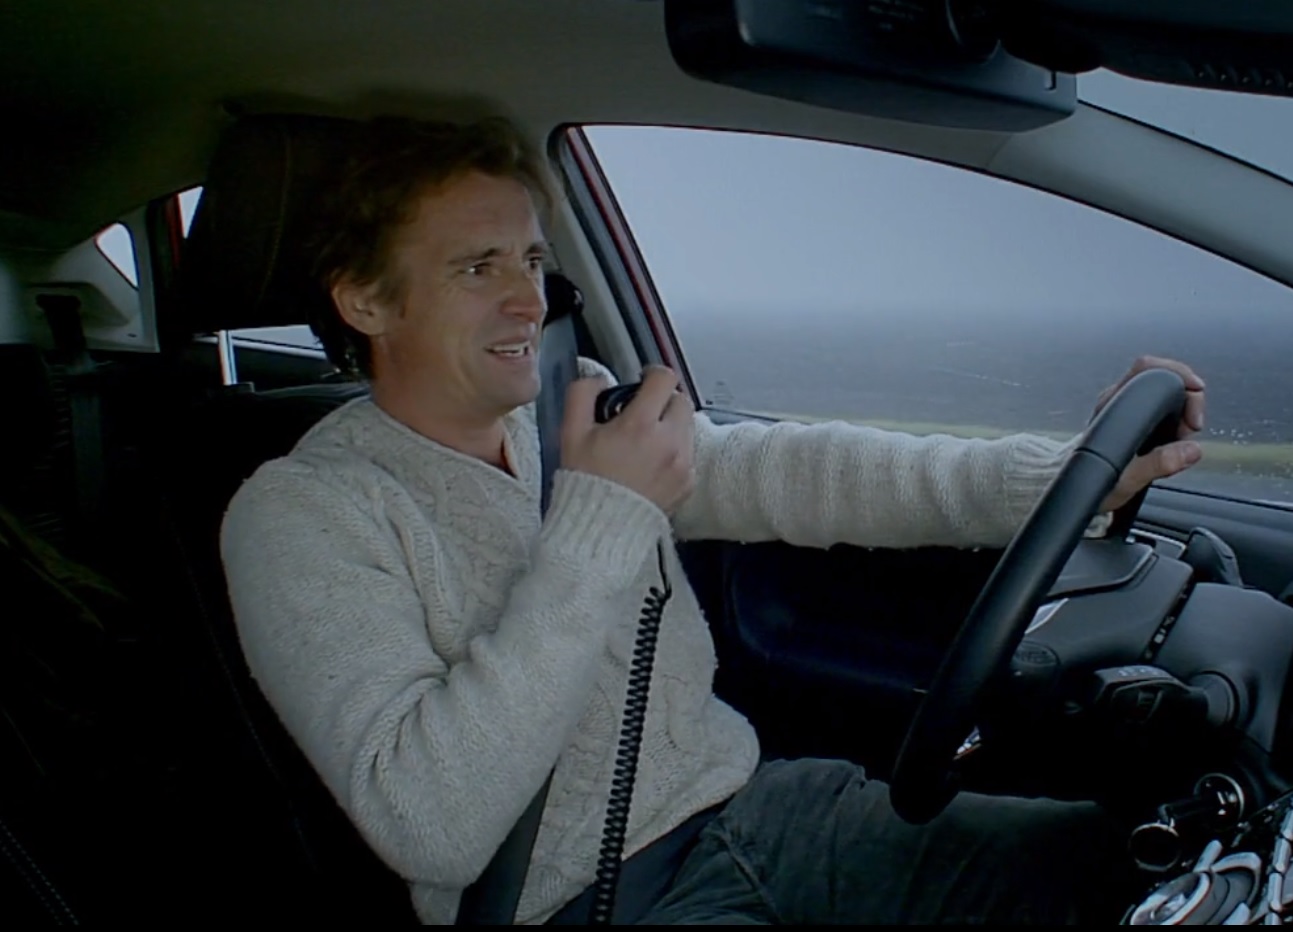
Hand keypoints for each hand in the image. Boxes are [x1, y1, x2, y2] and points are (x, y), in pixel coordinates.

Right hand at [561, 365, 695, 513]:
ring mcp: (682, 465)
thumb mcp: (571, 433)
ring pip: (688, 426)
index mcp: (640, 425)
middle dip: (663, 401)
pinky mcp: (688, 484)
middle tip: (643, 412)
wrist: (600, 528)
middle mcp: (668, 443)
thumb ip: (582, 394)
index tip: (643, 380)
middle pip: (681, 400)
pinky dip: (675, 451)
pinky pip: (689, 454)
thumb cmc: (585, 481)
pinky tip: (653, 463)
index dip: (652, 373)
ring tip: (647, 440)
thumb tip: (598, 378)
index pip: (664, 379)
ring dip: (670, 425)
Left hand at [1096, 355, 1205, 513]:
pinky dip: (1176, 419)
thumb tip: (1190, 450)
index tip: (1197, 391)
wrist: (1076, 486)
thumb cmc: (1093, 481)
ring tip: (1181, 438)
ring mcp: (1123, 407)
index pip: (1147, 368)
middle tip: (1190, 428)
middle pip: (1162, 377)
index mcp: (1113, 404)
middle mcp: (1117, 400)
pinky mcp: (1131, 417)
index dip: (1178, 374)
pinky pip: (1161, 407)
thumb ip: (1159, 463)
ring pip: (1164, 393)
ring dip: (1183, 411)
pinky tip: (1174, 439)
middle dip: (1187, 398)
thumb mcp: (1127, 478)